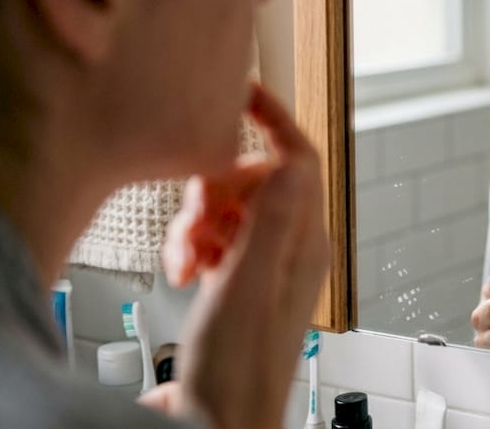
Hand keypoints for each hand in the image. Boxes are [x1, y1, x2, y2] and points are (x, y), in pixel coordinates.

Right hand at [146, 83, 328, 428]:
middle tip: (195, 224)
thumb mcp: (248, 285)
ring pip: (229, 207)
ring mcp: (263, 265)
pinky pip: (215, 238)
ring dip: (198, 222)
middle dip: (215, 189)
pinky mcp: (236, 282)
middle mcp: (291, 249)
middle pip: (254, 179)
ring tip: (186, 261)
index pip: (299, 159)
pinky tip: (184, 271)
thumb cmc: (238, 369)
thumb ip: (271, 222)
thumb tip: (296, 162)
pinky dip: (192, 245)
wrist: (215, 421)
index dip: (274, 121)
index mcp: (305, 242)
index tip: (244, 94)